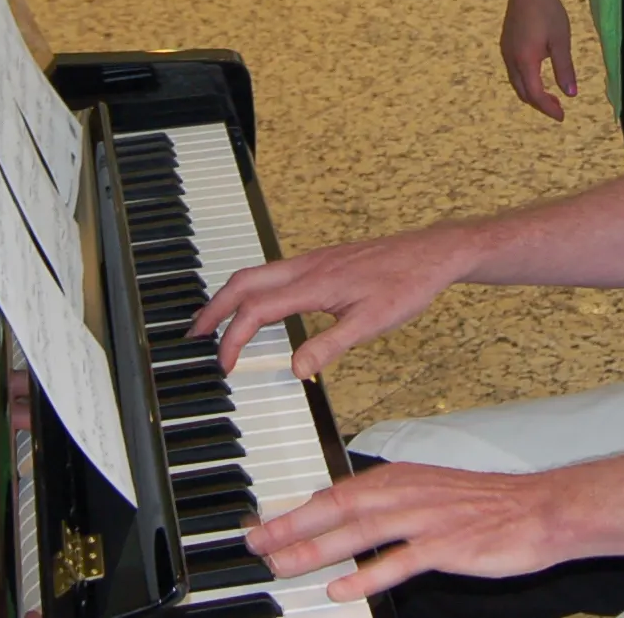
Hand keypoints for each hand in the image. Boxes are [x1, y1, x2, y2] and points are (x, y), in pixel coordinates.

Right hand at [188, 225, 474, 375]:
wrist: (430, 254)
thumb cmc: (405, 285)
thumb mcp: (370, 324)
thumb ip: (330, 346)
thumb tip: (296, 370)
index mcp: (313, 284)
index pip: (256, 311)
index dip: (234, 339)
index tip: (224, 365)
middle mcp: (305, 268)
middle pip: (242, 283)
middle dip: (213, 309)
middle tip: (193, 336)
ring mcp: (311, 261)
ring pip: (255, 274)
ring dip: (229, 297)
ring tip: (214, 321)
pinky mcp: (320, 261)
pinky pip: (273, 272)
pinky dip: (251, 289)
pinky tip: (256, 305)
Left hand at [247, 461, 575, 600]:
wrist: (541, 509)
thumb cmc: (487, 506)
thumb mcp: (429, 493)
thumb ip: (386, 503)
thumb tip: (341, 514)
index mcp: (400, 478)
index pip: (334, 491)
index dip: (294, 509)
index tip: (260, 525)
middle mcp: (406, 493)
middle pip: (337, 508)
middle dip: (291, 526)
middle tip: (255, 544)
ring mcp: (425, 519)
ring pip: (359, 532)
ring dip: (317, 549)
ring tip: (283, 566)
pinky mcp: (446, 546)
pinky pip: (398, 562)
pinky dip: (367, 575)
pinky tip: (341, 589)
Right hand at [500, 0, 579, 119]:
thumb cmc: (548, 11)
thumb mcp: (561, 41)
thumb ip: (565, 69)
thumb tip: (571, 94)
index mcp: (525, 61)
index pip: (535, 94)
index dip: (548, 108)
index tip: (562, 116)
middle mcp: (511, 59)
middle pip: (523, 92)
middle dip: (539, 103)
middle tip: (558, 108)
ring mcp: (506, 50)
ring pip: (516, 82)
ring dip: (532, 92)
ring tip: (549, 95)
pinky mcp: (506, 43)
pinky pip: (514, 70)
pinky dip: (526, 80)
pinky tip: (539, 74)